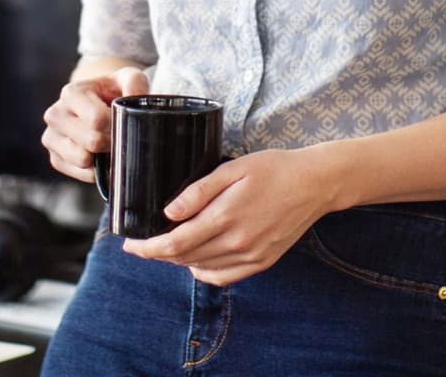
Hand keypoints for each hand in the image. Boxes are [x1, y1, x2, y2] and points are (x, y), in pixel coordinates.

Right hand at [40, 66, 148, 182]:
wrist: (96, 104)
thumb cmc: (112, 91)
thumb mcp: (126, 79)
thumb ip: (135, 82)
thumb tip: (136, 95)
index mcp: (71, 93)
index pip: (96, 119)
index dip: (116, 125)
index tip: (125, 122)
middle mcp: (55, 115)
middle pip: (91, 141)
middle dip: (112, 142)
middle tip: (120, 136)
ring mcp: (51, 138)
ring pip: (83, 159)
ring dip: (102, 157)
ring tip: (109, 145)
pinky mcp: (55, 158)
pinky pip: (80, 173)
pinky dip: (95, 169)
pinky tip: (100, 156)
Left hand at [122, 148, 337, 285]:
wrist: (315, 184)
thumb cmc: (273, 169)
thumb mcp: (233, 169)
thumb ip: (199, 191)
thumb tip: (168, 213)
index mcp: (226, 217)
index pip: (175, 243)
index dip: (148, 248)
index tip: (130, 246)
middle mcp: (237, 243)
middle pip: (185, 258)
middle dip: (158, 254)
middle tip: (142, 244)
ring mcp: (251, 256)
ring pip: (202, 269)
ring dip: (179, 261)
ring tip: (167, 246)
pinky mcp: (262, 262)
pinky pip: (224, 277)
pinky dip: (204, 272)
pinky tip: (197, 259)